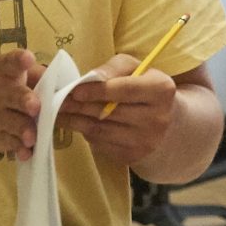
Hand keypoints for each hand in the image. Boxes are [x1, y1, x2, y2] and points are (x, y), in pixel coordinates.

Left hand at [54, 53, 178, 167]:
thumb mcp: (136, 68)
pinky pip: (101, 144)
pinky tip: (75, 124)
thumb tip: (88, 79)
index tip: (75, 91)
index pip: (124, 90)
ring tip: (57, 112)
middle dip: (78, 106)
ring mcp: (145, 141)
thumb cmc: (145, 87)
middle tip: (56, 100)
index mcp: (162, 90)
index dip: (97, 90)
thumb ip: (113, 68)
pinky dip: (85, 133)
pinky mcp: (133, 156)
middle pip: (108, 112)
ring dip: (74, 121)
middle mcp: (157, 118)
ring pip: (100, 130)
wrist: (169, 123)